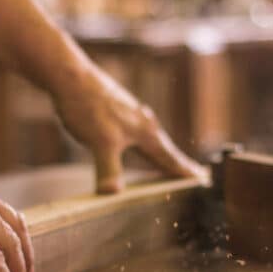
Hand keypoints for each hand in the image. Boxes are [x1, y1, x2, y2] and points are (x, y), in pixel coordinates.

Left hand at [54, 65, 207, 192]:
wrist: (70, 77)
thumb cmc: (88, 106)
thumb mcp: (100, 143)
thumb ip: (109, 170)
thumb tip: (113, 195)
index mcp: (145, 132)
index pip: (169, 157)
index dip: (184, 171)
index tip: (202, 179)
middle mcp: (143, 122)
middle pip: (164, 147)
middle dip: (177, 162)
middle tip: (194, 172)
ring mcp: (130, 114)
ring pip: (150, 138)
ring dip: (160, 151)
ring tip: (167, 160)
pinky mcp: (116, 110)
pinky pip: (135, 131)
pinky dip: (141, 143)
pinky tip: (134, 141)